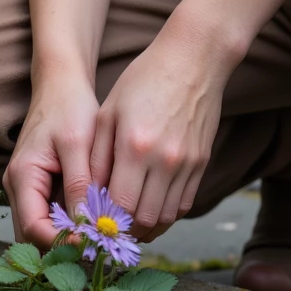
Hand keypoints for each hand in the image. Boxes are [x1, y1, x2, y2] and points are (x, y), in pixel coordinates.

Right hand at [3, 68, 99, 247]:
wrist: (61, 84)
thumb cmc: (69, 107)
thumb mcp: (77, 142)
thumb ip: (79, 184)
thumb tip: (87, 225)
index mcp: (22, 177)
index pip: (34, 229)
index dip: (63, 242)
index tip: (95, 242)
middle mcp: (18, 188)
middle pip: (35, 236)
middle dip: (66, 245)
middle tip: (101, 245)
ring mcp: (26, 189)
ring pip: (43, 229)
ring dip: (69, 235)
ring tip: (102, 235)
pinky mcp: (40, 187)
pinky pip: (51, 215)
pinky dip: (71, 221)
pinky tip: (96, 219)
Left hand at [89, 24, 231, 237]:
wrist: (193, 59)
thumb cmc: (144, 79)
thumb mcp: (109, 112)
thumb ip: (98, 158)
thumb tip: (89, 197)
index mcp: (135, 147)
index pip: (119, 207)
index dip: (104, 224)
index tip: (92, 226)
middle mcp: (165, 160)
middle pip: (144, 221)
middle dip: (124, 232)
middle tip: (109, 230)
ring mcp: (188, 164)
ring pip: (166, 218)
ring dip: (147, 228)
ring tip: (129, 223)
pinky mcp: (202, 162)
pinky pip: (184, 204)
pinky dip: (167, 214)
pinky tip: (152, 207)